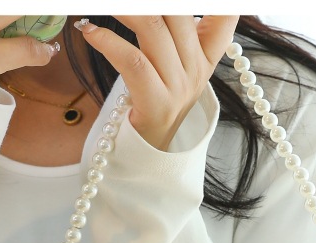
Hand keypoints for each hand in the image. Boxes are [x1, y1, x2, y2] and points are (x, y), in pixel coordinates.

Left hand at [76, 16, 238, 150]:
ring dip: (124, 10)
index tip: (186, 0)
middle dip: (146, 2)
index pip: (225, 17)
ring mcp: (178, 87)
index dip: (216, 3)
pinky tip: (90, 31)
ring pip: (153, 29)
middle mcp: (196, 70)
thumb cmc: (155, 102)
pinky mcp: (156, 103)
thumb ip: (175, 34)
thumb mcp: (175, 67)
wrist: (149, 154)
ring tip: (104, 3)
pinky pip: (132, 60)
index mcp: (206, 57)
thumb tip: (156, 13)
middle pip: (177, 13)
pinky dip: (107, 41)